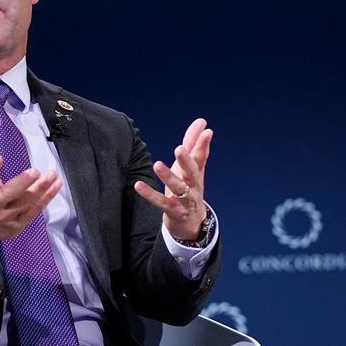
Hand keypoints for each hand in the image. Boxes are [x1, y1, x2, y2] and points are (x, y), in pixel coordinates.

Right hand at [0, 134, 61, 252]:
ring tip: (52, 175)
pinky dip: (47, 198)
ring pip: (25, 202)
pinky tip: (55, 185)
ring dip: (41, 188)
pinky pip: (35, 209)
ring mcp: (6, 216)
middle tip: (34, 171)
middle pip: (8, 193)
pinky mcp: (18, 223)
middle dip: (22, 183)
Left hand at [134, 118, 212, 240]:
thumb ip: (193, 144)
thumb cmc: (189, 188)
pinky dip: (150, 194)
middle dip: (187, 161)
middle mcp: (194, 186)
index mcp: (197, 174)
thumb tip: (202, 122)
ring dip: (168, 177)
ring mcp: (184, 200)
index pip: (202, 157)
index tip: (206, 132)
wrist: (191, 223)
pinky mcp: (173, 211)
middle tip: (179, 149)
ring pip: (178, 188)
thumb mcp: (191, 167)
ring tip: (157, 164)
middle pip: (193, 172)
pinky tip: (138, 185)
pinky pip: (161, 202)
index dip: (204, 145)